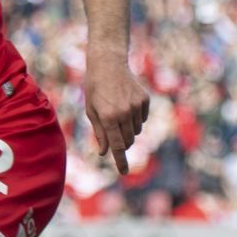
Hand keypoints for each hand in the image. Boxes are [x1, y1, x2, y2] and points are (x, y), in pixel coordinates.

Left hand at [85, 52, 149, 174]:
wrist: (108, 63)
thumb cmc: (95, 89)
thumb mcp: (91, 111)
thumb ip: (100, 132)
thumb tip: (104, 152)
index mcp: (109, 117)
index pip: (116, 146)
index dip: (120, 161)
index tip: (123, 172)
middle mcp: (125, 113)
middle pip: (128, 141)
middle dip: (121, 142)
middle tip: (113, 131)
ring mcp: (136, 106)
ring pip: (136, 131)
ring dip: (128, 129)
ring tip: (118, 112)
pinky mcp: (144, 100)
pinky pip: (142, 119)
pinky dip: (135, 118)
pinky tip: (126, 104)